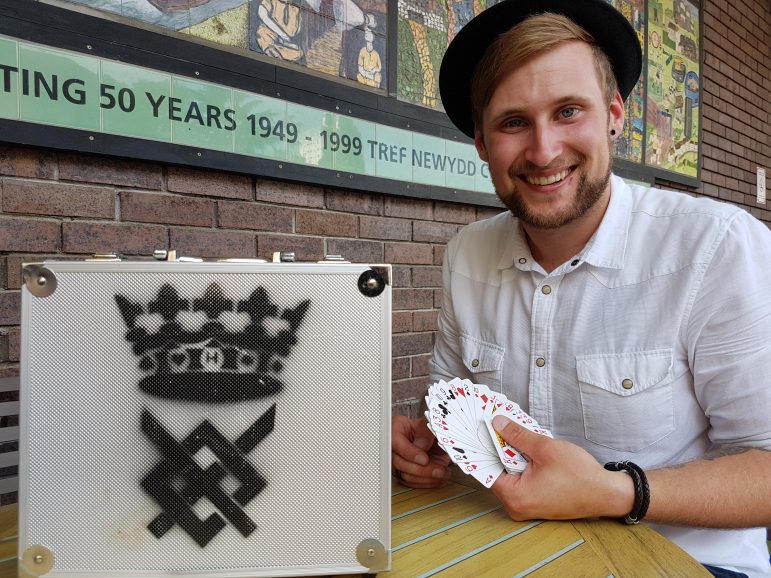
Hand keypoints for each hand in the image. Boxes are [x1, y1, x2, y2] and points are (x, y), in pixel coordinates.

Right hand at [392, 416, 450, 487]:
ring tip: (442, 473)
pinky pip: (413, 483)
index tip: (425, 459)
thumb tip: (423, 445)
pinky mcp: (406, 473)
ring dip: (427, 478)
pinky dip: (427, 482)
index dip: (410, 453)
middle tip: (438, 470)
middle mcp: (394, 448)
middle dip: (422, 470)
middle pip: (400, 463)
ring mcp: (399, 462)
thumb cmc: (425, 428)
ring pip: (406, 476)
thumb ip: (425, 431)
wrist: (430, 437)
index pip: (395, 443)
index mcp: (395, 430)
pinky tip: (438, 478)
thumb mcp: (428, 423)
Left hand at [490, 416, 633, 520]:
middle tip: (497, 424)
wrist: (607, 494)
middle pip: (498, 469)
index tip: (478, 429)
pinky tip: (528, 447)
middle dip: (499, 446)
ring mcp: (526, 505)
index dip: (483, 446)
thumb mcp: (545, 448)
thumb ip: (517, 435)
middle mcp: (516, 505)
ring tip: (515, 432)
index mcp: (514, 496)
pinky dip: (523, 462)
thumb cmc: (580, 476)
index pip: (487, 468)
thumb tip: (498, 424)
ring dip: (513, 453)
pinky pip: (521, 478)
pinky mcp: (535, 501)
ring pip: (510, 472)